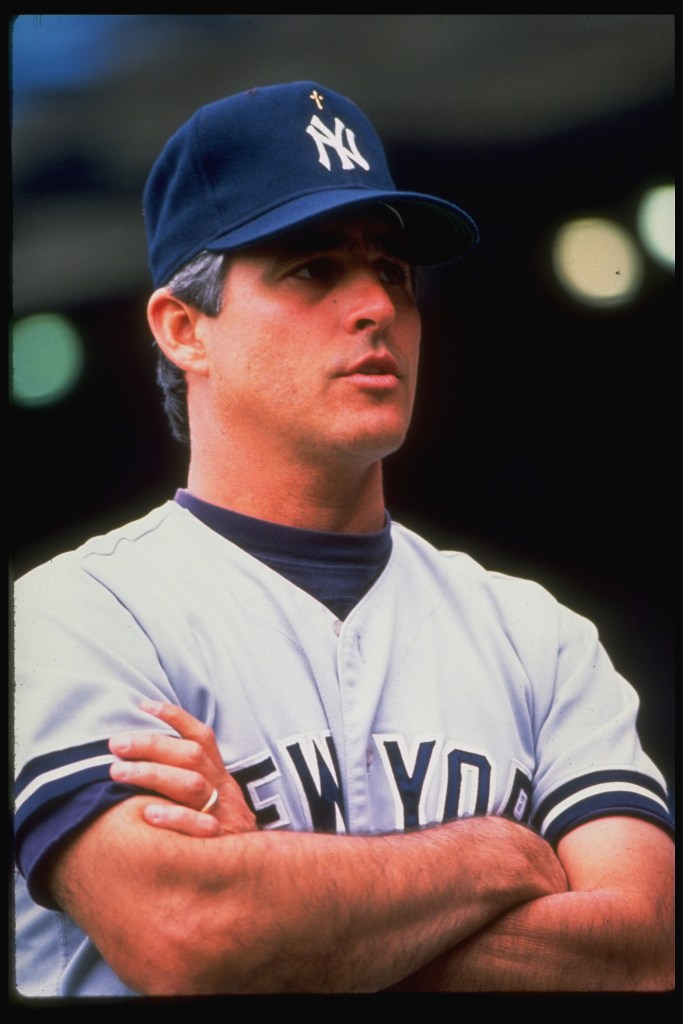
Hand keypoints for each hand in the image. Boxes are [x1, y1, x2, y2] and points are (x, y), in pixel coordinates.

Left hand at [109, 699, 256, 837]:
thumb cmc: (223, 838)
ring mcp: (224, 816)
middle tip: (116, 744)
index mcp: (221, 777)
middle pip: (190, 757)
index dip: (175, 718)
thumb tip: (144, 760)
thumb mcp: (214, 804)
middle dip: (151, 745)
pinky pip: (199, 828)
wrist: (262, 878)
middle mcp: (224, 791)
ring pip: (191, 785)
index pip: (201, 738)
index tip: (143, 706)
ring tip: (117, 772)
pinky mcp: (220, 845)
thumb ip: (188, 782)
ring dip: (152, 775)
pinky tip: (147, 815)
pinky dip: (174, 818)